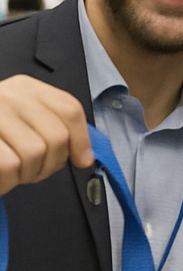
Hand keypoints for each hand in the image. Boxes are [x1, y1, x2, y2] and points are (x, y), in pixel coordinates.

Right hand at [0, 76, 92, 195]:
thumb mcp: (20, 123)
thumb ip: (52, 131)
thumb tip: (86, 158)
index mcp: (23, 88)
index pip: (68, 109)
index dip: (81, 140)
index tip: (81, 161)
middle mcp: (6, 94)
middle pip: (56, 136)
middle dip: (50, 165)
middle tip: (31, 172)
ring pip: (34, 153)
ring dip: (25, 175)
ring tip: (10, 172)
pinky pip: (8, 166)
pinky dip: (5, 182)